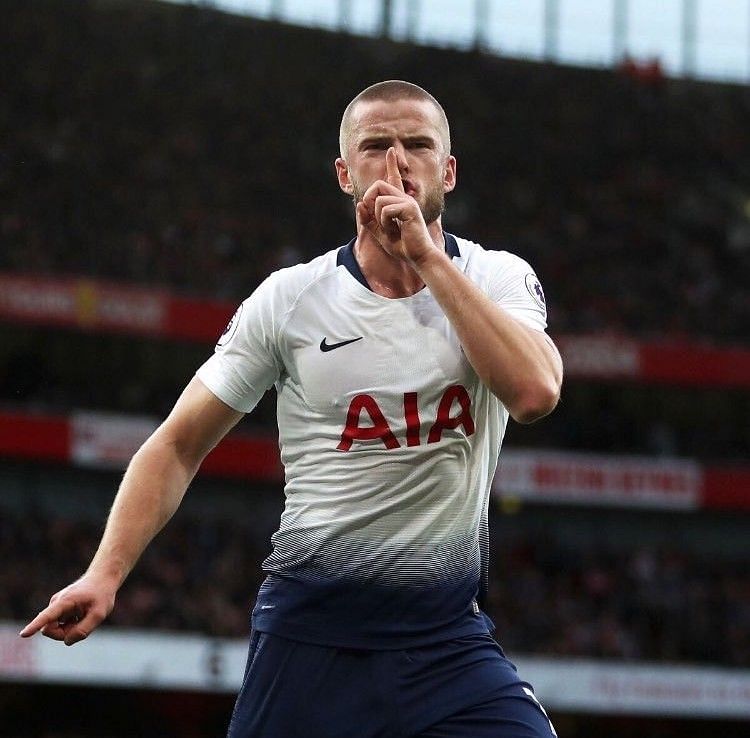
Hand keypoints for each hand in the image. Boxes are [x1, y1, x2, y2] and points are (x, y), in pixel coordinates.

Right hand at [20, 574, 116, 645]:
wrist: (102, 579)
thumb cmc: (102, 595)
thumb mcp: (99, 614)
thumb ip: (84, 629)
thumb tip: (66, 641)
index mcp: (65, 601)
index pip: (47, 616)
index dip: (35, 626)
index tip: (23, 634)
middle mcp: (55, 603)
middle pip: (50, 630)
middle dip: (65, 633)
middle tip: (84, 623)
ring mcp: (55, 607)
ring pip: (56, 630)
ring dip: (70, 629)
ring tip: (84, 616)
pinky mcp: (58, 611)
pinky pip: (60, 627)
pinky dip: (71, 626)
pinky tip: (80, 616)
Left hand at [356, 147, 433, 264]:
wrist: (418, 256)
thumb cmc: (403, 246)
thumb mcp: (380, 234)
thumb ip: (369, 221)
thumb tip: (360, 204)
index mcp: (398, 203)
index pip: (394, 180)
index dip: (391, 165)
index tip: (391, 151)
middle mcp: (404, 198)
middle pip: (378, 185)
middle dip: (369, 200)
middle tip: (373, 217)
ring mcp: (407, 201)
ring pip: (379, 200)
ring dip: (379, 219)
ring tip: (390, 230)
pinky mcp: (409, 208)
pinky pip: (386, 209)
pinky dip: (385, 223)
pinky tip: (396, 230)